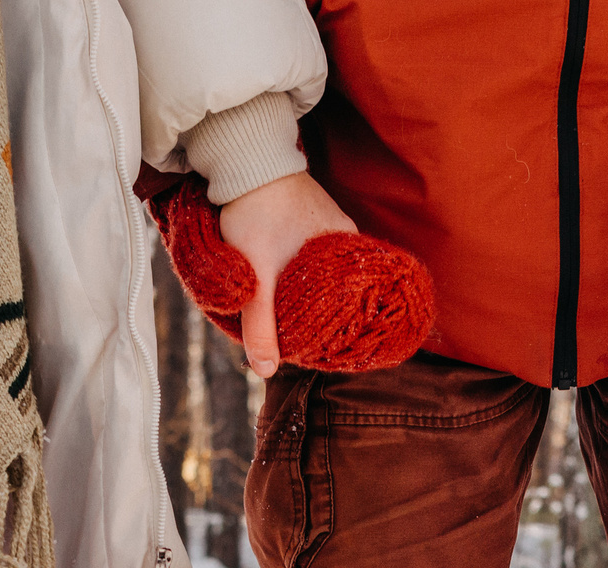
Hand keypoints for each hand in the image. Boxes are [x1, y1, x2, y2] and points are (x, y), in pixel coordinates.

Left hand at [137, 169, 434, 375]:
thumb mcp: (258, 276)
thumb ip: (261, 325)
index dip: (349, 327)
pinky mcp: (311, 212)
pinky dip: (305, 270)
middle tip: (309, 339)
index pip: (361, 301)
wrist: (246, 157)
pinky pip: (315, 252)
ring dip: (313, 291)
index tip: (333, 349)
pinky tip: (289, 281)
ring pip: (327, 270)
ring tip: (297, 316)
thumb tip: (266, 371)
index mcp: (348, 253)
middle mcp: (346, 237)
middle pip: (343, 288)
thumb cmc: (256, 212)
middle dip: (328, 313)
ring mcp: (329, 223)